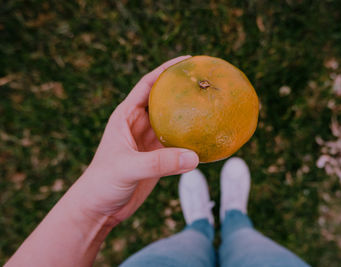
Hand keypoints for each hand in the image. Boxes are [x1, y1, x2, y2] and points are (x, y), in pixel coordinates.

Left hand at [75, 55, 198, 224]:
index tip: (188, 60)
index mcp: (126, 116)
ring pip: (174, 122)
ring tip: (211, 105)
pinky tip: (209, 138)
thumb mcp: (128, 168)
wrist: (99, 209)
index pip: (147, 85)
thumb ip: (160, 163)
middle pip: (164, 100)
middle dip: (182, 90)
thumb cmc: (102, 183)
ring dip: (190, 115)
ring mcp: (149, 142)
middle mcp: (138, 125)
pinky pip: (179, 145)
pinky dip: (192, 141)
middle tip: (205, 80)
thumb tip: (195, 157)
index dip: (166, 70)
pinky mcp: (157, 159)